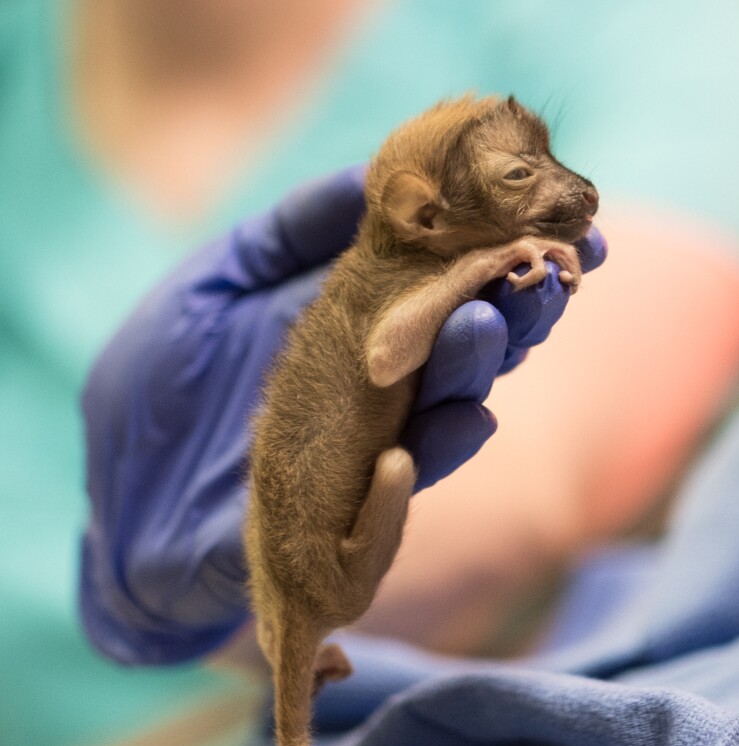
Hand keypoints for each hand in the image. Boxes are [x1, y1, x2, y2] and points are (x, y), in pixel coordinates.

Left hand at [80, 166, 605, 665]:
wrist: (120, 501)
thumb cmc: (157, 390)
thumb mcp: (211, 288)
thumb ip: (289, 235)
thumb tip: (370, 175)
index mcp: (357, 326)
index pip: (446, 286)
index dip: (502, 255)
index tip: (561, 220)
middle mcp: (379, 388)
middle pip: (466, 348)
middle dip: (514, 310)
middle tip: (550, 274)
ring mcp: (366, 453)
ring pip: (445, 415)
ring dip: (472, 376)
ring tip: (487, 330)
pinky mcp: (342, 519)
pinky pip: (398, 501)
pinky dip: (414, 475)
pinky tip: (409, 451)